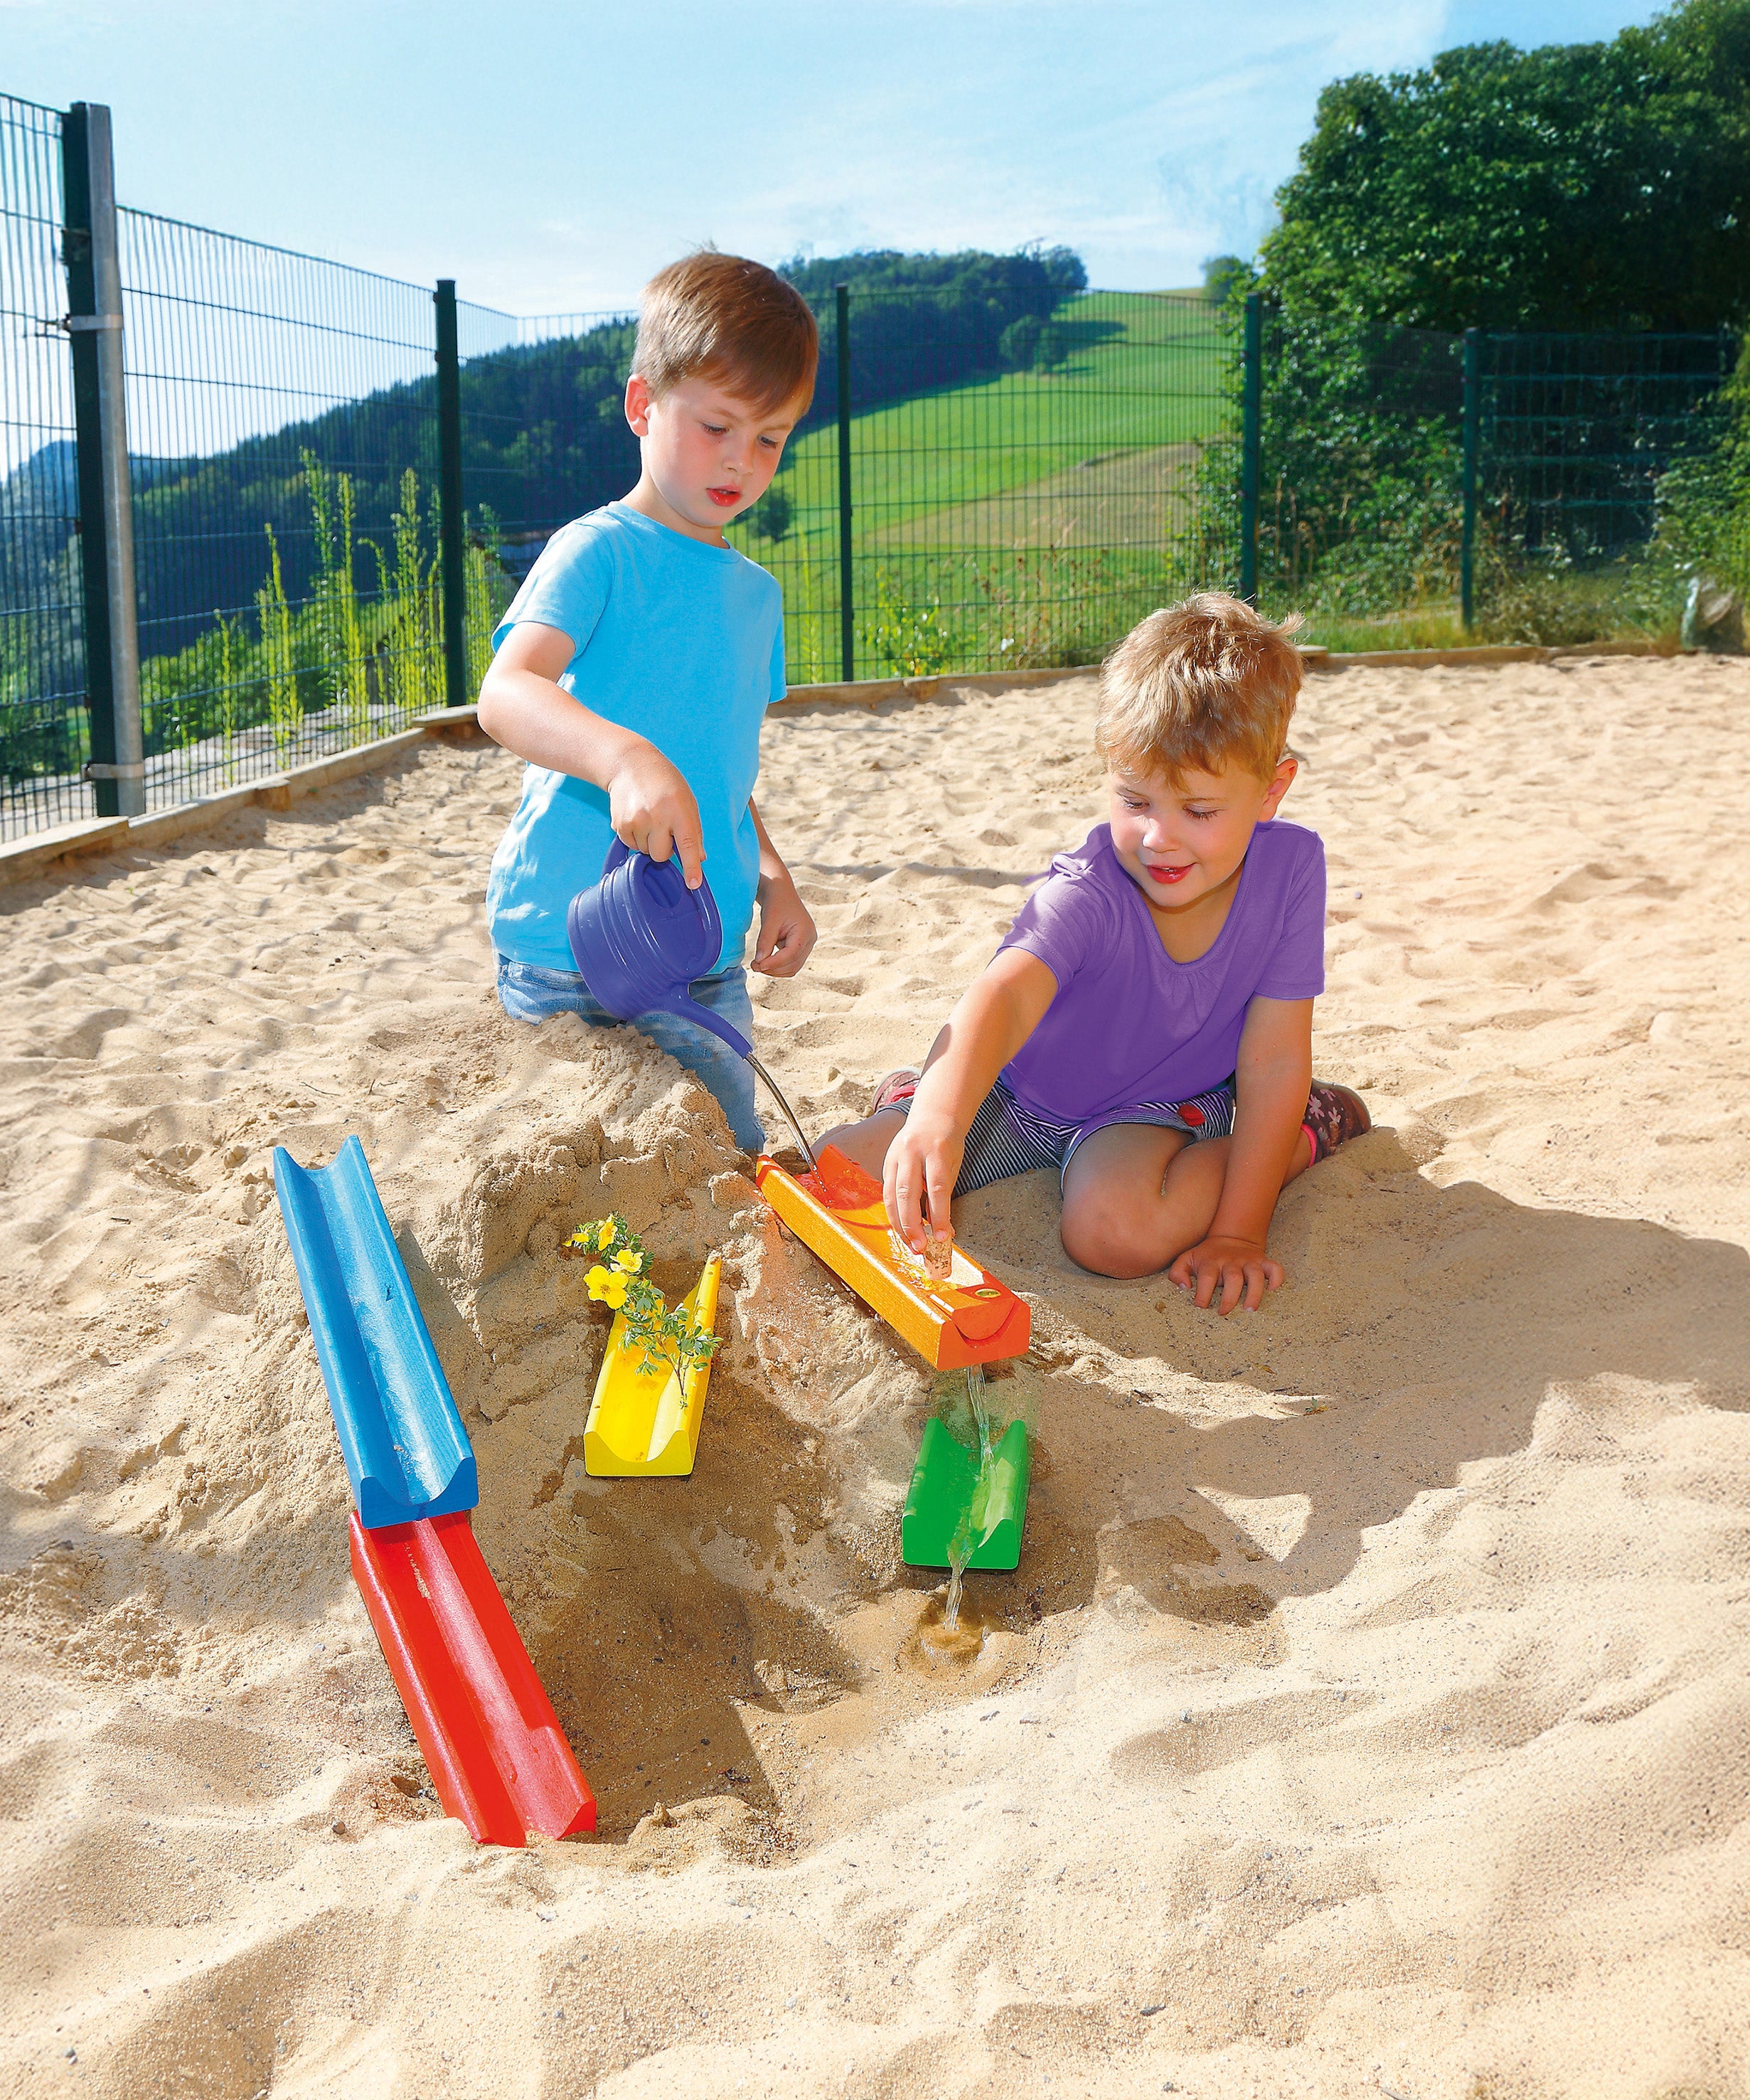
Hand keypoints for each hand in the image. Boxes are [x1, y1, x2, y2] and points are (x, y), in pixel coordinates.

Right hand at [605, 745, 704, 887]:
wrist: (630, 764)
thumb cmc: (665, 783)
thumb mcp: (687, 801)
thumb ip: (694, 831)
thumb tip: (699, 858)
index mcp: (679, 810)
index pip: (687, 845)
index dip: (691, 867)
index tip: (693, 884)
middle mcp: (657, 816)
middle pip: (661, 855)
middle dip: (664, 848)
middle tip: (664, 828)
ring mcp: (636, 820)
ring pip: (645, 851)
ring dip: (649, 841)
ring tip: (649, 817)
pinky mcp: (620, 824)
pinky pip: (631, 845)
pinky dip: (636, 837)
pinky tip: (637, 817)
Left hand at [751, 871, 816, 976]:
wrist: (780, 892)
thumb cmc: (776, 902)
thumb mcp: (769, 920)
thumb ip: (765, 941)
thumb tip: (759, 962)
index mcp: (805, 931)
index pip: (791, 955)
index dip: (774, 963)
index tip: (757, 965)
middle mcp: (809, 940)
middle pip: (793, 965)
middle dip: (773, 969)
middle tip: (754, 966)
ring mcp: (806, 945)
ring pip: (792, 967)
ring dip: (775, 970)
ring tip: (757, 964)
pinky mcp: (799, 947)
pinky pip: (790, 963)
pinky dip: (777, 965)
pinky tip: (764, 960)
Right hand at [883, 1105, 962, 1254]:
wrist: (933, 1115)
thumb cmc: (947, 1143)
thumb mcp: (953, 1164)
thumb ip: (945, 1193)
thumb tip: (941, 1230)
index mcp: (935, 1150)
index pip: (936, 1188)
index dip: (938, 1215)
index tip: (942, 1236)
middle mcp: (911, 1152)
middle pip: (907, 1193)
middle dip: (912, 1224)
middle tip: (920, 1247)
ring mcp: (895, 1156)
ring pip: (891, 1195)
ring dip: (899, 1224)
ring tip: (910, 1244)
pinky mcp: (886, 1162)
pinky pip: (887, 1192)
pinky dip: (893, 1212)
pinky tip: (902, 1228)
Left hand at [1168, 1235, 1282, 1315]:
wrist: (1232, 1236)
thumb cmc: (1207, 1255)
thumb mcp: (1187, 1259)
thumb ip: (1178, 1273)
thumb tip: (1185, 1287)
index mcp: (1211, 1262)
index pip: (1207, 1277)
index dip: (1203, 1293)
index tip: (1201, 1306)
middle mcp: (1231, 1261)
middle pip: (1233, 1278)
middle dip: (1229, 1297)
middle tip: (1224, 1312)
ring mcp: (1249, 1261)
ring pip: (1256, 1275)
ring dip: (1254, 1292)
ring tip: (1250, 1309)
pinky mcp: (1263, 1261)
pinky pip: (1275, 1268)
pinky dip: (1276, 1278)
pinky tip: (1272, 1290)